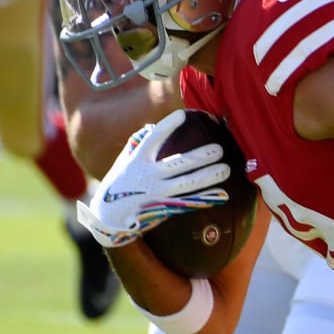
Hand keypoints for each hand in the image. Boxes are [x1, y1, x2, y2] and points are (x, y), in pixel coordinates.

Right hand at [75, 109, 231, 248]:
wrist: (108, 218)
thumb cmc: (118, 184)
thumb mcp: (123, 161)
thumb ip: (138, 143)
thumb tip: (152, 127)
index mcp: (137, 161)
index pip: (153, 139)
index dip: (167, 126)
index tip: (183, 115)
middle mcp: (148, 177)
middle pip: (178, 164)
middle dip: (200, 156)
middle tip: (219, 149)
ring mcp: (156, 194)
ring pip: (186, 185)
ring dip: (207, 177)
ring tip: (226, 169)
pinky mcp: (163, 209)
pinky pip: (188, 203)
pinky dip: (205, 200)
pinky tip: (221, 196)